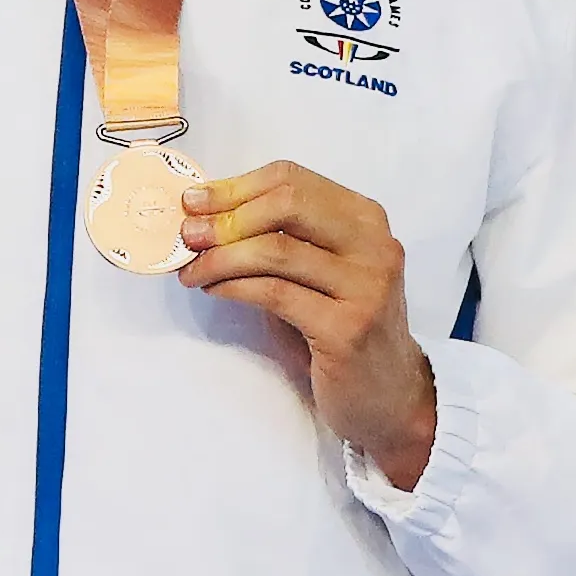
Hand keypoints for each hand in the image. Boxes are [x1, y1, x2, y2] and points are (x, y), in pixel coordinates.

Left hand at [175, 161, 439, 487]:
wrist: (388, 395)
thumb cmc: (342, 329)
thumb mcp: (317, 272)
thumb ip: (279, 238)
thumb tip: (206, 216)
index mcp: (365, 219)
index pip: (292, 180)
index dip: (235, 187)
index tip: (194, 202)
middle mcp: (374, 244)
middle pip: (287, 204)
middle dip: (226, 217)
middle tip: (187, 235)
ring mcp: (366, 285)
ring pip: (275, 250)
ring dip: (220, 258)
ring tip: (191, 271)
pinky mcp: (347, 327)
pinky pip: (275, 293)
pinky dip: (233, 287)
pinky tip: (214, 290)